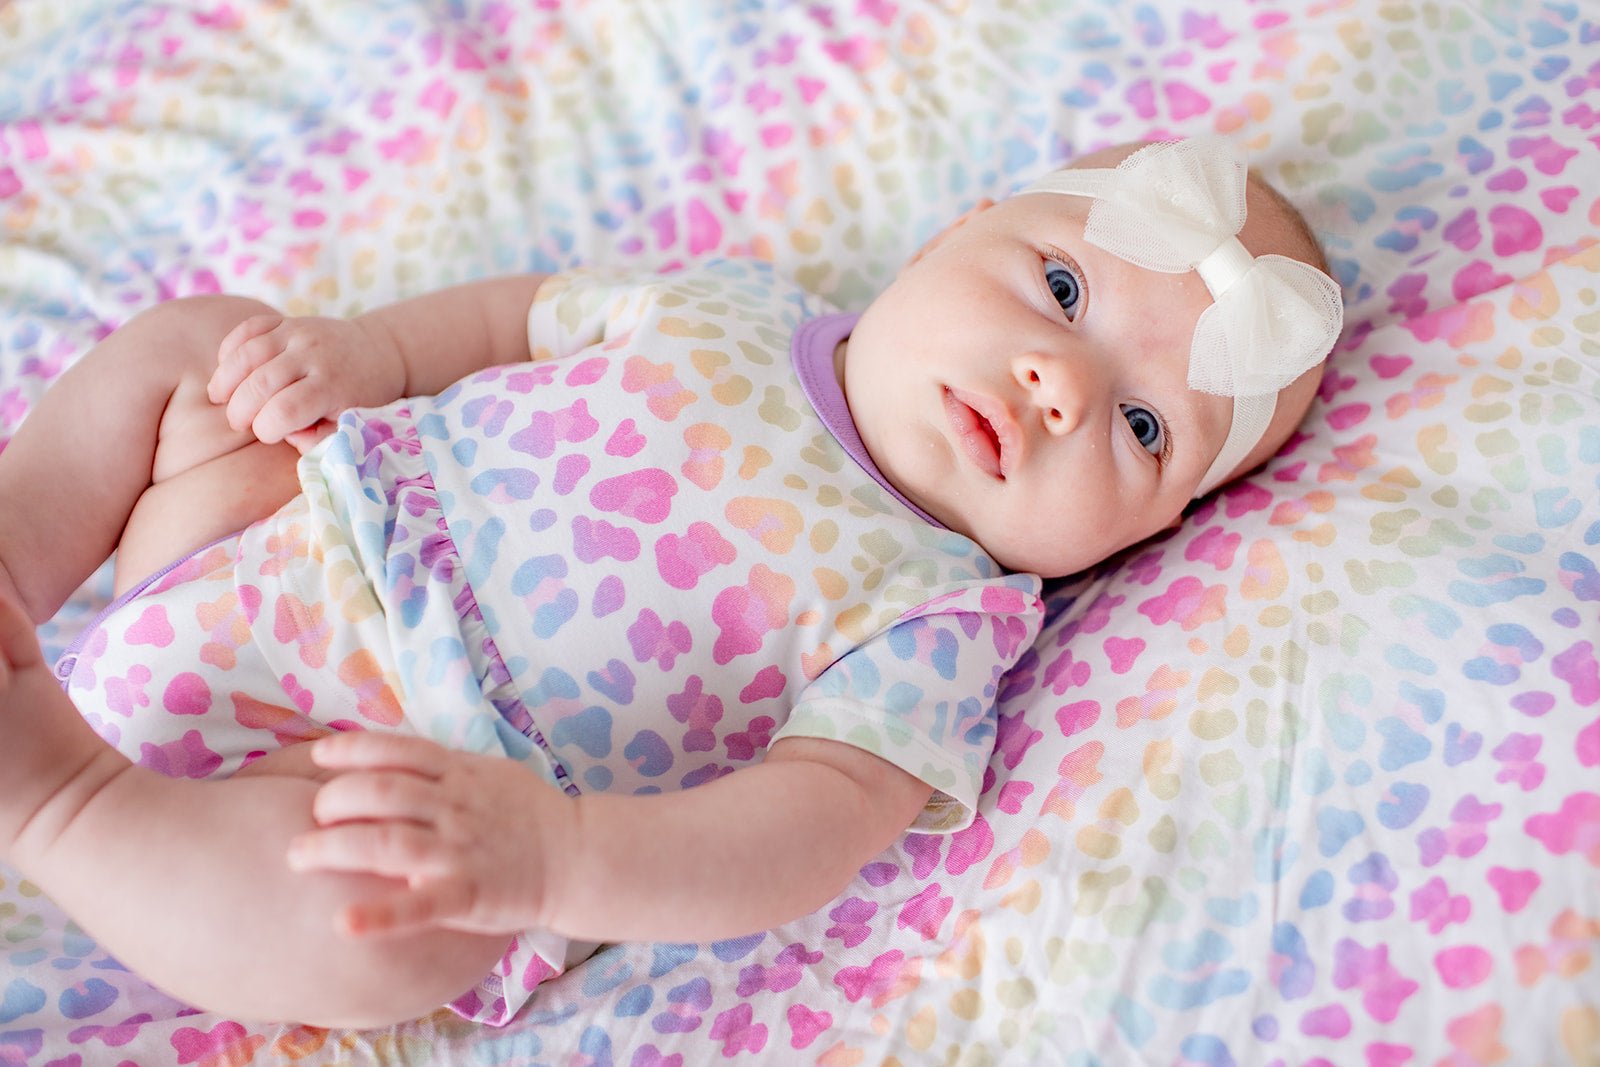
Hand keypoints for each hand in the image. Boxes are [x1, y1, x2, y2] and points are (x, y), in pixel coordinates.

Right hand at [209, 314, 406, 452]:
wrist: (377, 352)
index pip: (286, 410)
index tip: (267, 435)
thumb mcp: (352, 425)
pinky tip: (227, 370)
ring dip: (225, 380)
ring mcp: (298, 333)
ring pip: (248, 353)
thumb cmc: (361, 397)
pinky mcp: (286, 320)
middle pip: (261, 383)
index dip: (266, 428)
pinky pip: (248, 328)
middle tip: (238, 424)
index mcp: (333, 387)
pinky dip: (230, 348)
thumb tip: (291, 439)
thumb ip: (323, 439)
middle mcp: (314, 356)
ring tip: (220, 399)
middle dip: (240, 410)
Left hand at [286, 732, 571, 936]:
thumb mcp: (487, 772)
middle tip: (308, 819)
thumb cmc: (528, 814)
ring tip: (297, 857)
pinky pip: (420, 906)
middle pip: (379, 793)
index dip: (351, 751)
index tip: (318, 756)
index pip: (395, 751)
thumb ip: (441, 766)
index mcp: (457, 774)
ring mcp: (459, 850)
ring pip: (387, 842)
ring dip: (334, 847)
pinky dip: (381, 915)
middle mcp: (452, 807)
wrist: (577, 855)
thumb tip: (389, 756)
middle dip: (332, 801)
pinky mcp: (468, 894)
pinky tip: (344, 923)